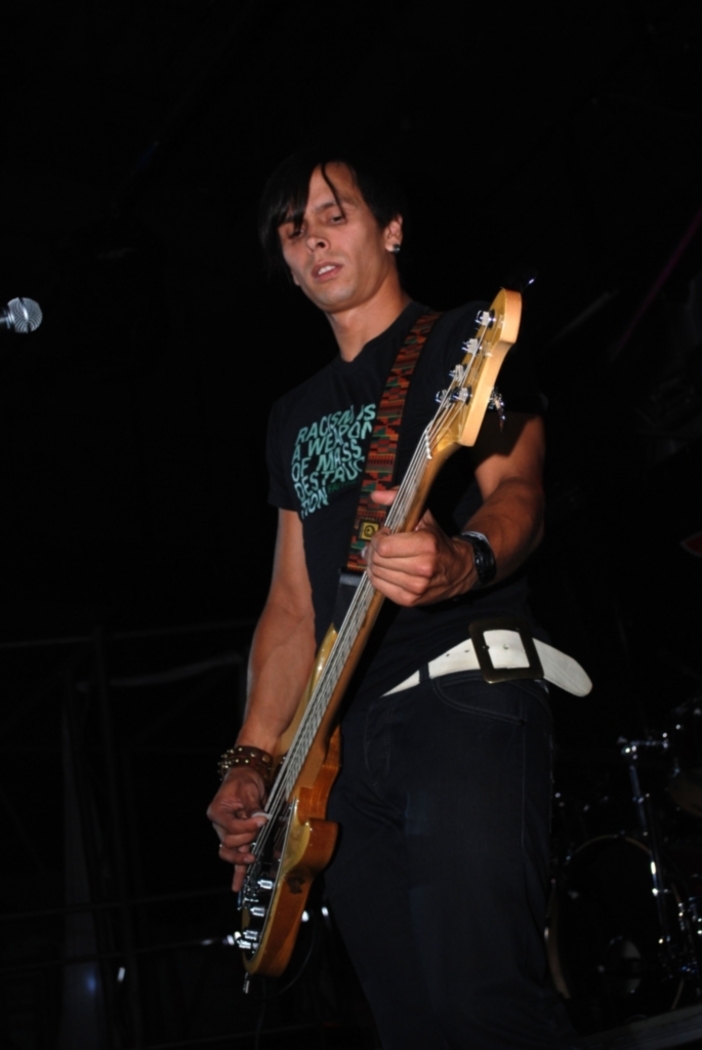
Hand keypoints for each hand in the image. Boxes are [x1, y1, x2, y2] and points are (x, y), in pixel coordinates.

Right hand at [207, 768, 268, 892]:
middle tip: (260, 828)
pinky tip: (237, 885)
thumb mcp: (248, 789)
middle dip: (247, 837)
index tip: (262, 820)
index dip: (248, 826)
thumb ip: (253, 806)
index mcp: (217, 811)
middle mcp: (218, 825)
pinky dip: (236, 871)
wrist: (243, 776)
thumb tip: (260, 819)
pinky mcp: (235, 838)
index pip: (231, 827)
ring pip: (229, 852)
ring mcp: (225, 833)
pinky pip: (234, 856)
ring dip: (240, 856)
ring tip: (251, 857)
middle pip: (229, 841)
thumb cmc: (243, 780)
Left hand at [364, 488, 477, 605]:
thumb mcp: (422, 516)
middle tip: (380, 546)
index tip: (386, 534)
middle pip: (378, 561)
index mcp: (426, 545)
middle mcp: (423, 568)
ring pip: (377, 575)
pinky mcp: (412, 601)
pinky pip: (381, 589)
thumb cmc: (437, 540)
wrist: (460, 569)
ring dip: (374, 564)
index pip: (383, 547)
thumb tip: (375, 494)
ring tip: (383, 557)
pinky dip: (378, 578)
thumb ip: (398, 499)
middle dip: (374, 551)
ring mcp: (417, 587)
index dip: (379, 538)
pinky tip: (386, 569)